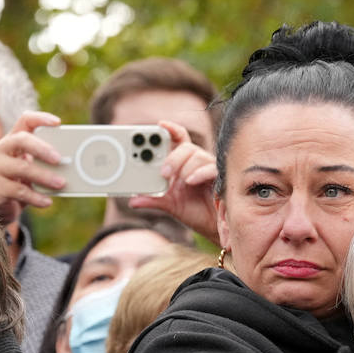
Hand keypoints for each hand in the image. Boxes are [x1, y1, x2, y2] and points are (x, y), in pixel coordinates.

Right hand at [0, 111, 65, 223]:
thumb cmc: (20, 183)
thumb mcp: (32, 170)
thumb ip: (46, 164)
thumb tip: (73, 167)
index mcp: (12, 140)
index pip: (24, 121)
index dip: (40, 118)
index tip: (58, 123)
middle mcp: (0, 150)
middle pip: (21, 140)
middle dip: (42, 148)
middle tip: (59, 159)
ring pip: (22, 168)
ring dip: (44, 176)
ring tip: (61, 183)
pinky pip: (19, 191)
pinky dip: (36, 197)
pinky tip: (47, 201)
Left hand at [129, 120, 219, 244]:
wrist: (212, 227)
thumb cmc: (194, 211)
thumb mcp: (169, 205)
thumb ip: (152, 200)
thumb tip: (133, 201)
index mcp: (182, 164)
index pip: (177, 140)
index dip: (170, 129)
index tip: (160, 124)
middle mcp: (196, 162)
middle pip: (186, 146)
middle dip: (173, 157)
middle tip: (163, 172)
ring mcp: (208, 168)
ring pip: (197, 155)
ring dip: (185, 167)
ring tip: (180, 181)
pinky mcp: (220, 177)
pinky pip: (210, 168)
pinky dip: (199, 173)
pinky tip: (190, 181)